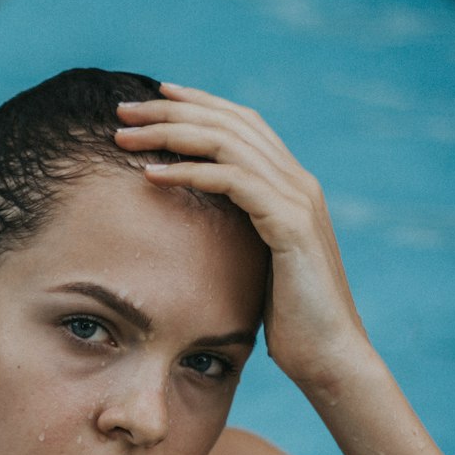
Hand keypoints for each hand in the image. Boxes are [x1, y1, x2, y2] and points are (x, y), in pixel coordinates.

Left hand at [115, 83, 369, 389]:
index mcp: (291, 185)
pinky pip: (232, 182)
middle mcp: (298, 181)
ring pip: (227, 143)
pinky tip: (152, 174)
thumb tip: (206, 227)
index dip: (197, 104)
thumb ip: (243, 232)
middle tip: (124, 110)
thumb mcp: (260, 265)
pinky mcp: (290, 224)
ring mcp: (298, 198)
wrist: (331, 356)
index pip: (241, 123)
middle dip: (172, 109)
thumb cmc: (292, 322)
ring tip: (126, 137)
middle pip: (229, 122)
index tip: (152, 98)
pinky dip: (190, 172)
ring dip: (172, 133)